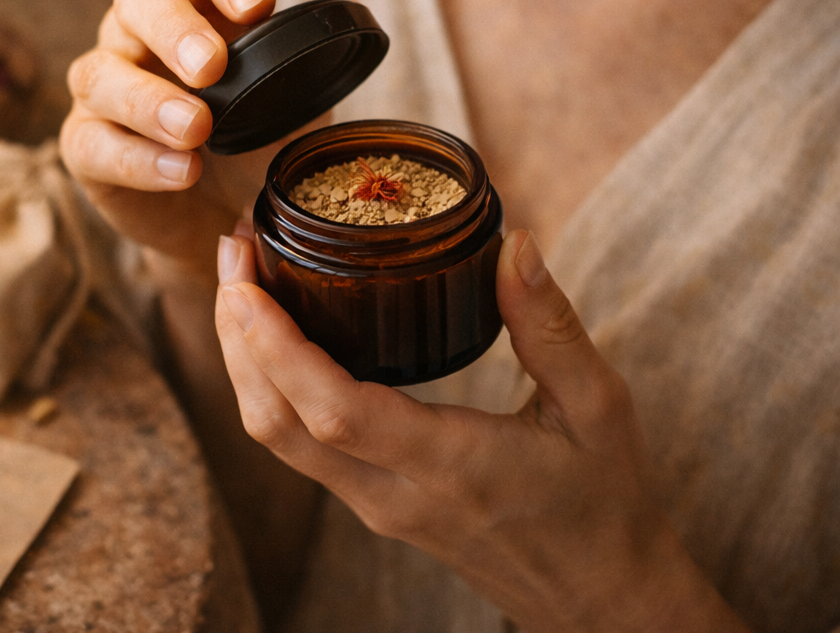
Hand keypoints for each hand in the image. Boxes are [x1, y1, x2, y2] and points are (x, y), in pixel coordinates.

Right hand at [59, 0, 279, 266]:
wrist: (224, 215)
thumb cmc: (255, 145)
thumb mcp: (290, 112)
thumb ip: (301, 88)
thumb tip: (326, 75)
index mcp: (202, 6)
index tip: (259, 6)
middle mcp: (143, 32)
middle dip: (175, 29)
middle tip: (212, 66)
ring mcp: (106, 85)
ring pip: (99, 72)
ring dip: (148, 100)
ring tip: (196, 129)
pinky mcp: (87, 144)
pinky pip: (93, 143)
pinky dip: (139, 159)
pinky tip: (182, 172)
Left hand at [214, 229, 750, 632]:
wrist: (604, 602)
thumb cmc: (606, 504)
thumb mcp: (597, 406)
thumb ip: (550, 324)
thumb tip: (515, 242)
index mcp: (448, 467)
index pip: (332, 411)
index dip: (276, 346)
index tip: (246, 280)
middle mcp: (393, 495)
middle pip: (279, 423)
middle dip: (239, 336)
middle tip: (234, 253)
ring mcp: (376, 507)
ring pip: (278, 439)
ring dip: (245, 361)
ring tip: (242, 283)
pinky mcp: (375, 504)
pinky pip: (299, 446)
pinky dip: (271, 387)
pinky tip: (275, 337)